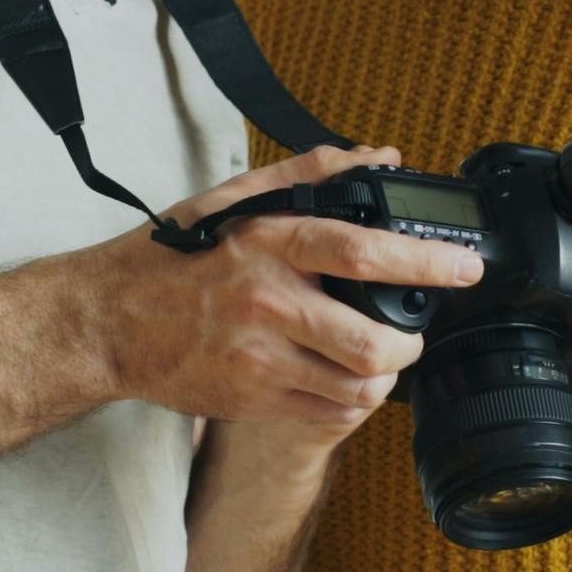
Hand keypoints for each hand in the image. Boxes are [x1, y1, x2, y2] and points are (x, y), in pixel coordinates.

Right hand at [85, 145, 483, 428]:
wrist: (105, 323)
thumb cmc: (171, 258)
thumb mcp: (233, 202)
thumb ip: (310, 176)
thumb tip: (380, 157)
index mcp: (268, 244)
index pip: (363, 252)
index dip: (425, 262)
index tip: (466, 267)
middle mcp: (266, 303)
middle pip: (371, 343)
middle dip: (409, 345)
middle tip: (411, 335)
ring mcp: (258, 359)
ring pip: (356, 387)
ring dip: (383, 378)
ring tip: (379, 360)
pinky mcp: (250, 400)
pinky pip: (328, 413)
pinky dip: (350, 402)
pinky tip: (343, 382)